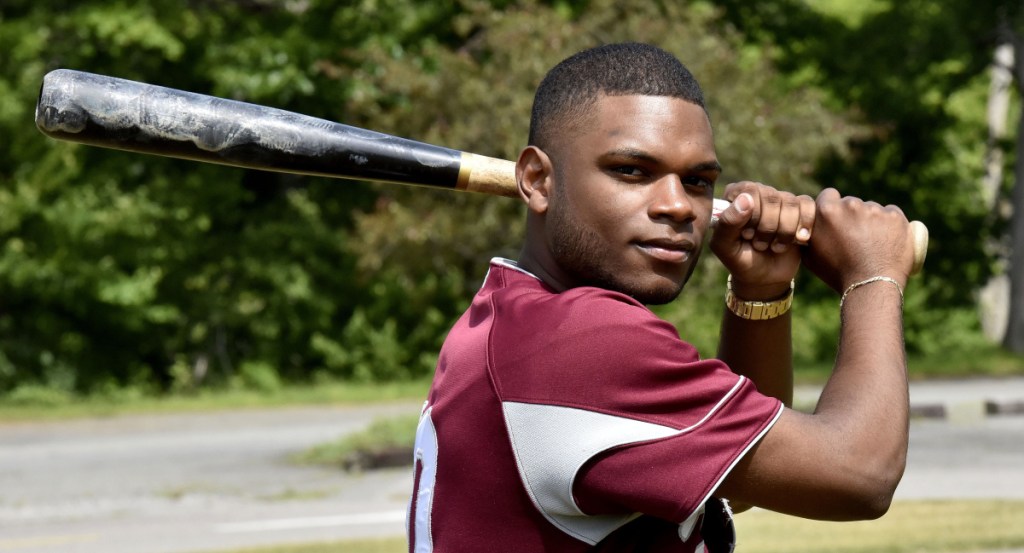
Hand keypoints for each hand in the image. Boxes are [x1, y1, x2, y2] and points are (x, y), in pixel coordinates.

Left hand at [710, 181, 814, 298]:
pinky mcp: (800, 208)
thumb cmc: (740, 259)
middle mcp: (758, 192)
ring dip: (784, 231)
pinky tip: (797, 240)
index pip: (748, 190)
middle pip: (771, 196)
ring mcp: (780, 199)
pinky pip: (808, 205)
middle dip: (767, 227)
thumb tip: (745, 198)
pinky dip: (804, 225)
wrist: (764, 276)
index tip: (747, 235)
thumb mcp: (725, 247)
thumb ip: (727, 223)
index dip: (751, 216)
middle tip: (760, 245)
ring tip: (774, 246)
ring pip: (791, 202)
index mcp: (735, 196)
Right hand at [801, 188, 913, 291]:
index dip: (832, 208)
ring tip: (872, 244)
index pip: (828, 195)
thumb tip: (806, 228)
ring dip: (871, 221)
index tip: (836, 221)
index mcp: (827, 210)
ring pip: (872, 209)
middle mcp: (851, 204)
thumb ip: (808, 235)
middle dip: (852, 216)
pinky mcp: (896, 216)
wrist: (870, 286)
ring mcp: (875, 209)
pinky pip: (892, 215)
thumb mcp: (810, 255)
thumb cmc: (837, 274)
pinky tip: (886, 242)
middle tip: (854, 238)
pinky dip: (890, 225)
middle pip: (851, 203)